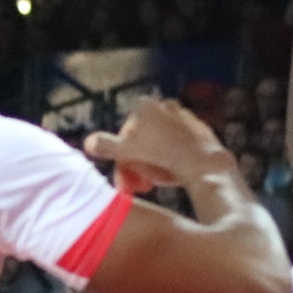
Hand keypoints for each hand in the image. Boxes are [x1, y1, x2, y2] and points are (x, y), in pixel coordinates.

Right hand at [86, 98, 226, 195]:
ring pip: (158, 145)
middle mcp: (164, 106)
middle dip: (138, 165)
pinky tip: (174, 175)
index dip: (122, 162)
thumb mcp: (126, 152)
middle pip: (142, 142)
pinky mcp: (199, 130)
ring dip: (153, 165)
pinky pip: (177, 147)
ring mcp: (184, 116)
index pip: (124, 137)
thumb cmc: (161, 156)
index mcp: (145, 107)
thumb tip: (89, 143)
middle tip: (141, 187)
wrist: (203, 161)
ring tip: (157, 182)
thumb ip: (105, 146)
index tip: (126, 183)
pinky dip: (171, 160)